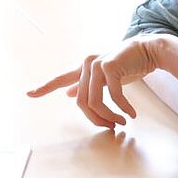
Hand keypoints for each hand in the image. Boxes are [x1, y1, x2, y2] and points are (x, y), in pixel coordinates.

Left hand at [27, 36, 165, 128]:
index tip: (29, 94)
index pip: (61, 79)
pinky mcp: (110, 66)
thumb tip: (68, 94)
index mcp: (83, 67)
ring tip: (122, 122)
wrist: (148, 50)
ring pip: (95, 102)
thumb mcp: (106, 76)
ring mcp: (97, 64)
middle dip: (96, 119)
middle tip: (111, 127)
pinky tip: (131, 113)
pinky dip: (123, 108)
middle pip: (81, 102)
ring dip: (109, 116)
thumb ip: (87, 84)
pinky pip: (113, 96)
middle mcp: (86, 64)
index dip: (45, 88)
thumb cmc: (129, 64)